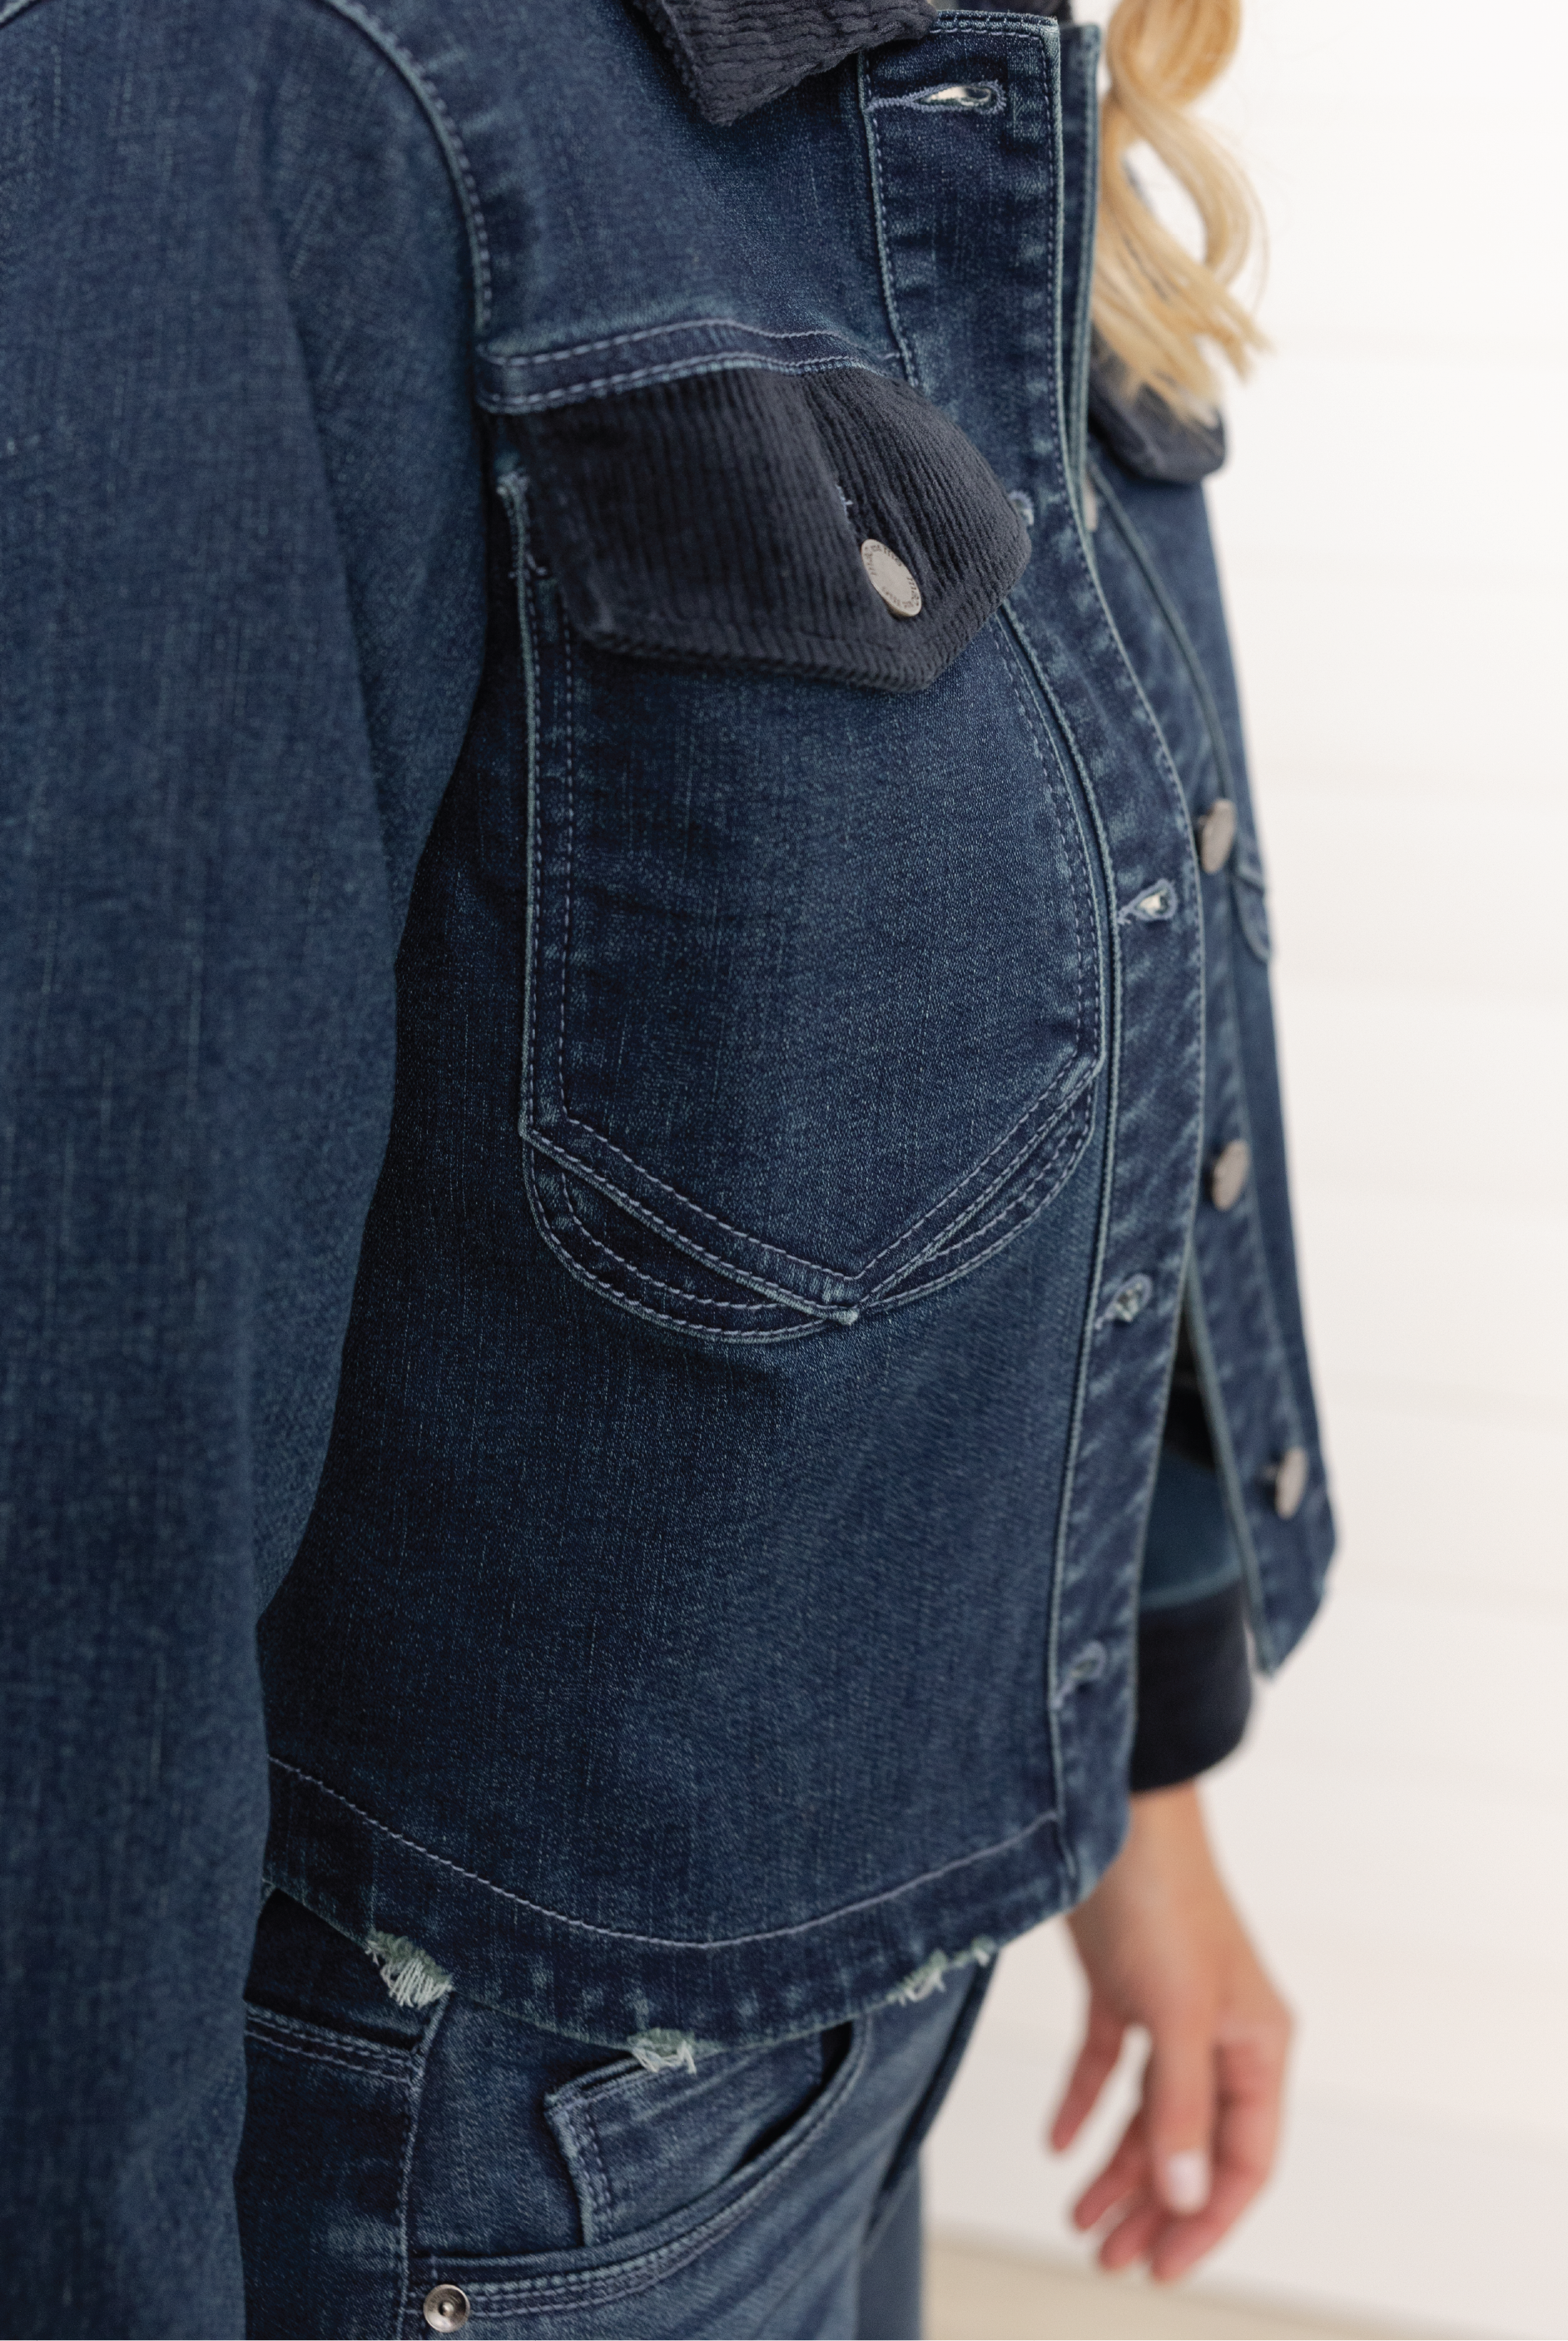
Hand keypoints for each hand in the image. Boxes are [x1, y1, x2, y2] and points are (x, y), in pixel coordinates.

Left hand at [1048, 1781, 1291, 2281]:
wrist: (1111, 1806)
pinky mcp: (1123, 1984)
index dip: (1207, 2221)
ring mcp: (1170, 2008)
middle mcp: (1220, 2032)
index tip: (1163, 2269)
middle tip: (1109, 2261)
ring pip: (1149, 2113)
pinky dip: (1084, 2104)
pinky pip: (1108, 2064)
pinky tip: (1057, 2142)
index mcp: (1257, 2043)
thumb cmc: (1161, 1895)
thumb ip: (1181, 2108)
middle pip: (1193, 2145)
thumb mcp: (1175, 2011)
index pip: (1244, 2159)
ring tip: (1078, 2221)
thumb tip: (1184, 2198)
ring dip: (1115, 2167)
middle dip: (1154, 2208)